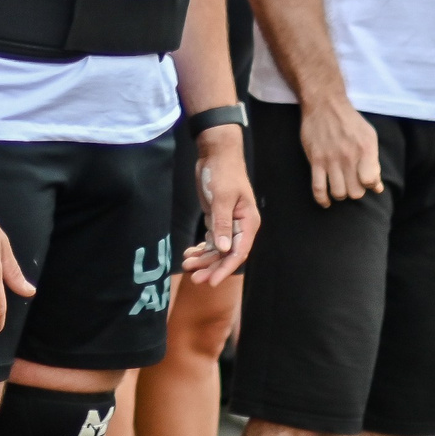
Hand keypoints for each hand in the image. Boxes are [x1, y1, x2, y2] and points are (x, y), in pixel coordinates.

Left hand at [182, 125, 258, 284]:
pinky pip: (212, 240)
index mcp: (247, 223)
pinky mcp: (217, 219)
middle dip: (211, 267)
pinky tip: (189, 253)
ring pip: (218, 249)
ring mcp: (228, 223)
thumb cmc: (223, 172)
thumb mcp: (222, 197)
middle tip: (194, 278)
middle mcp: (240, 226)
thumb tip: (225, 249)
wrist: (216, 153)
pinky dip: (201, 248)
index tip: (211, 282)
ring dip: (204, 259)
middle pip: (227, 254)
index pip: (238, 253)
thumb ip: (222, 223)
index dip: (225, 269)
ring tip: (187, 265)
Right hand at [300, 96, 381, 207]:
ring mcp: (330, 159)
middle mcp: (348, 156)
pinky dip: (322, 199)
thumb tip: (377, 187)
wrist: (324, 103)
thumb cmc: (349, 120)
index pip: (370, 182)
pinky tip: (326, 202)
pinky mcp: (315, 160)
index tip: (366, 180)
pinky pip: (318, 188)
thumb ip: (374, 162)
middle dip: (355, 191)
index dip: (370, 185)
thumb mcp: (369, 136)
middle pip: (355, 192)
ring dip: (341, 194)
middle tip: (352, 183)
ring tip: (340, 186)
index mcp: (365, 149)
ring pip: (338, 193)